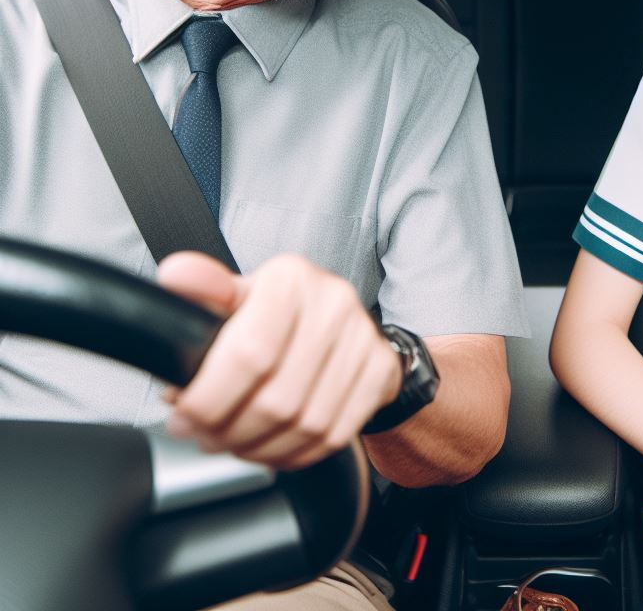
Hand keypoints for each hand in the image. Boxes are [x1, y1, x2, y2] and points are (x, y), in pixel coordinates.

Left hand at [157, 251, 402, 468]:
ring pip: (306, 424)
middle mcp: (333, 302)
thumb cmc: (277, 313)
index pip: (249, 354)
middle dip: (231, 431)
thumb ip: (203, 291)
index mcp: (290, 279)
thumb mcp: (236, 296)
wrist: (339, 320)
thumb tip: (174, 275)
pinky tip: (273, 447)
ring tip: (235, 444)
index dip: (209, 399)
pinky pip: (335, 434)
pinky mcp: (381, 369)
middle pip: (277, 398)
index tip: (184, 417)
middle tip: (206, 437)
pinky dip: (297, 454)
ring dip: (261, 448)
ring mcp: (363, 337)